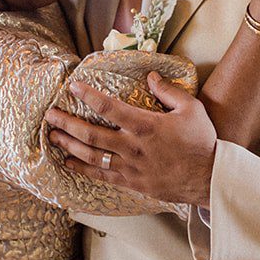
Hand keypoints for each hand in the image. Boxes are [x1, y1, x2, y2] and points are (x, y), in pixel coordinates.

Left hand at [45, 75, 216, 207]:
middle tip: (49, 114)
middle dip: (67, 123)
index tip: (73, 86)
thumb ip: (168, 91)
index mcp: (146, 126)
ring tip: (52, 135)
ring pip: (92, 156)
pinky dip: (82, 169)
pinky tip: (68, 162)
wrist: (209, 179)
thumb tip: (150, 76)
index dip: (88, 96)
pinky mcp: (132, 183)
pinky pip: (101, 176)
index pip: (109, 108)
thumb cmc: (201, 142)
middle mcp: (133, 147)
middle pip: (91, 134)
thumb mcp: (191, 109)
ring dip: (69, 145)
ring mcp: (130, 167)